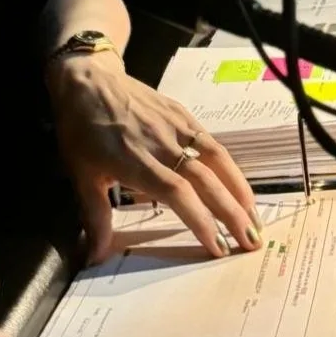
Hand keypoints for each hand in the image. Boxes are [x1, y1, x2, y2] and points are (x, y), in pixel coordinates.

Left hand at [47, 55, 262, 263]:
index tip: (217, 247)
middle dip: (232, 213)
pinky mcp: (182, 114)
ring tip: (255, 218)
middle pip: (205, 180)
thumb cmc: (81, 129)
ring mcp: (174, 126)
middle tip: (251, 242)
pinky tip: (239, 185)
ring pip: (216, 159)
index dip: (200, 220)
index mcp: (134, 162)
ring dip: (239, 190)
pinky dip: (230, 166)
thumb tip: (95, 257)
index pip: (177, 194)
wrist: (87, 80)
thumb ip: (94, 216)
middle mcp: (160, 144)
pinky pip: (211, 142)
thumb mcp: (80, 174)